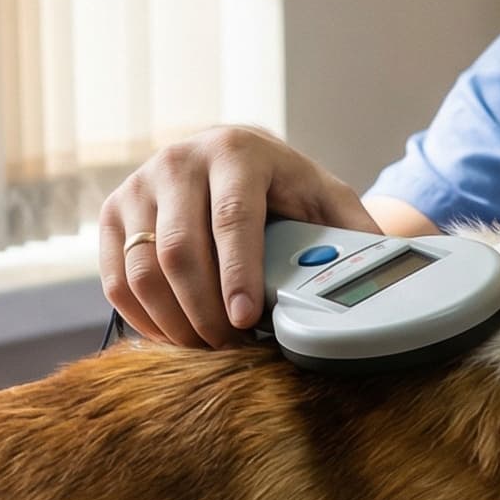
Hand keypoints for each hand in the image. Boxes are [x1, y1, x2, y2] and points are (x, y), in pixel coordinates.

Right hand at [98, 126, 379, 348]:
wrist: (234, 161)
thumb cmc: (287, 189)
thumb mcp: (327, 200)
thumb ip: (354, 233)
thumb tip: (386, 272)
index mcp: (237, 152)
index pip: (232, 218)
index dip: (238, 274)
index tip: (246, 320)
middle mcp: (179, 161)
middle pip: (179, 249)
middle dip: (204, 310)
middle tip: (230, 347)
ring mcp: (138, 185)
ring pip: (142, 269)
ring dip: (174, 321)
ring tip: (207, 346)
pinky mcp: (113, 214)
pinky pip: (117, 280)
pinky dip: (144, 318)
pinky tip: (176, 336)